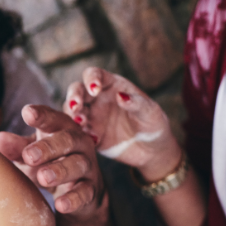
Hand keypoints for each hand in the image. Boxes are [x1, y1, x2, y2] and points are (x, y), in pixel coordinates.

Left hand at [0, 105, 102, 215]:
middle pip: (67, 140)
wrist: (79, 193)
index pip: (53, 118)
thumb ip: (16, 148)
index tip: (27, 113)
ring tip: (42, 177)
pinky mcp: (91, 189)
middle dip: (48, 147)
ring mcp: (87, 166)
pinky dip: (73, 199)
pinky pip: (85, 193)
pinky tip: (60, 205)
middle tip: (29, 156)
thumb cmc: (49, 164)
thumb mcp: (31, 155)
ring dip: (60, 171)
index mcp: (61, 129)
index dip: (42, 115)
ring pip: (78, 165)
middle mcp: (78, 144)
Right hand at [66, 68, 180, 180]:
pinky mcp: (89, 134)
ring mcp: (91, 116)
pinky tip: (94, 140)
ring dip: (73, 115)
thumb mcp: (151, 113)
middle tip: (75, 107)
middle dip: (73, 96)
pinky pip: (77, 131)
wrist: (152, 151)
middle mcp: (97, 99)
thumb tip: (120, 96)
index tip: (95, 89)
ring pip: (72, 110)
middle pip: (76, 90)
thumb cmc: (153, 125)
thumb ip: (137, 103)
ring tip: (81, 123)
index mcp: (112, 86)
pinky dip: (80, 134)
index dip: (91, 79)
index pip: (94, 74)